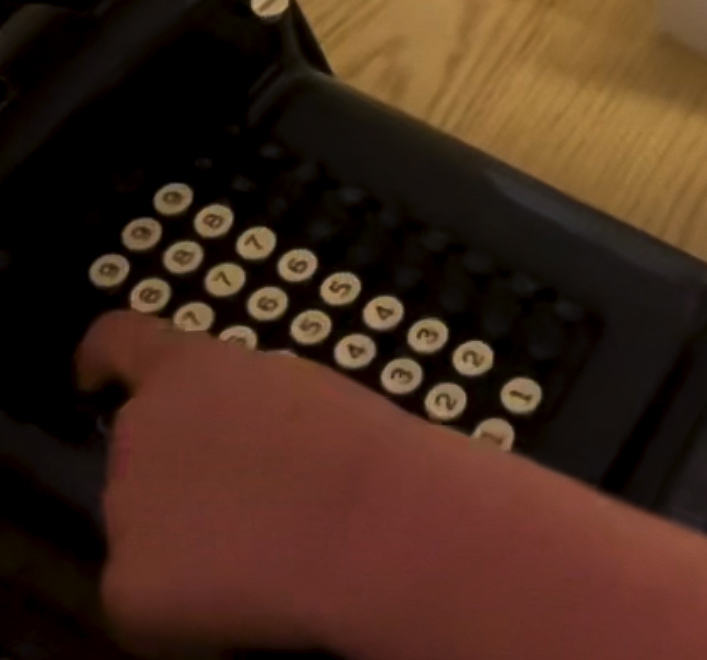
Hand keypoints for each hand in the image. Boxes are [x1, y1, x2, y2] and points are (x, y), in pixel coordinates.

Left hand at [77, 311, 408, 654]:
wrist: (370, 524)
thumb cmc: (356, 445)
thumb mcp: (287, 387)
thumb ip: (233, 400)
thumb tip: (226, 438)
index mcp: (180, 369)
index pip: (112, 342)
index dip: (100, 364)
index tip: (96, 381)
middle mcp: (134, 431)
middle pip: (136, 452)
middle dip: (174, 475)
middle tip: (241, 505)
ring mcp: (122, 511)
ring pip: (141, 526)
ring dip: (178, 536)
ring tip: (253, 554)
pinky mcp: (124, 588)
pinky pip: (141, 595)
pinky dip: (177, 606)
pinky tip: (235, 600)